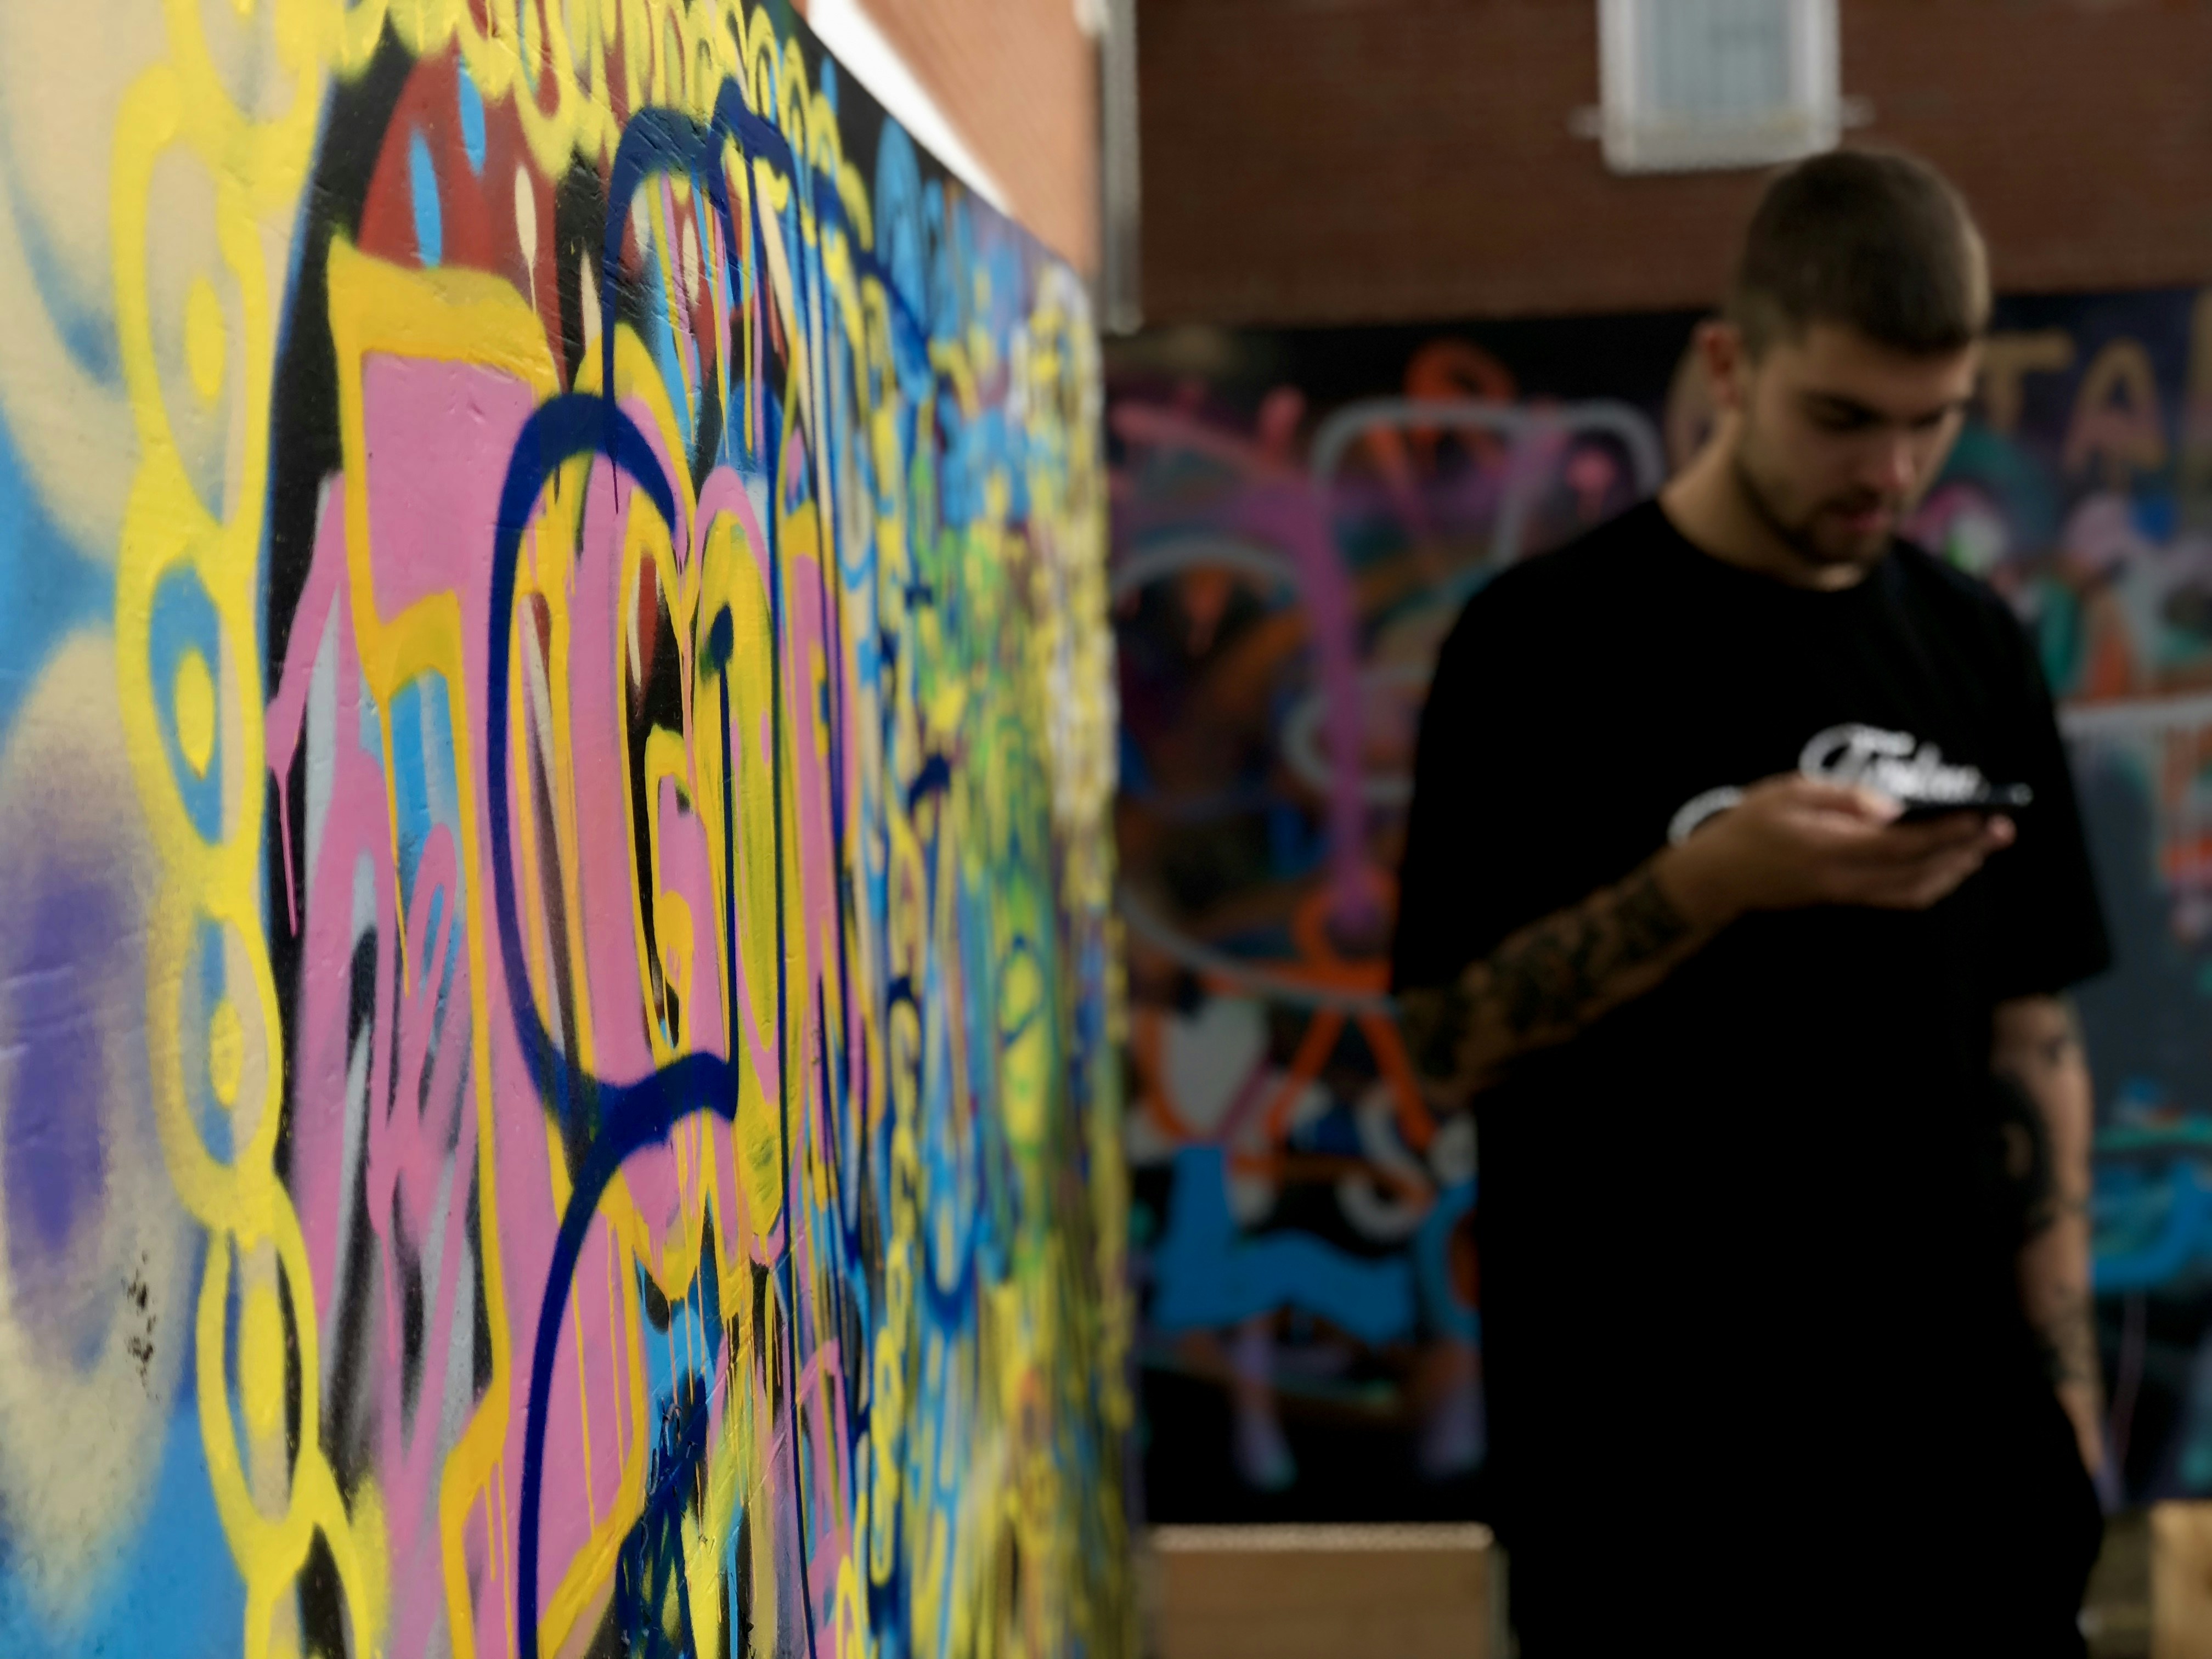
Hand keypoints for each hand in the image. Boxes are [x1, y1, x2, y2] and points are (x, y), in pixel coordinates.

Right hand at [1655, 774, 2014, 929]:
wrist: (1718, 876)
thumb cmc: (1750, 825)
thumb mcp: (1788, 792)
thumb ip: (1842, 798)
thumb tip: (1891, 806)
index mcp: (1828, 850)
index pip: (1901, 845)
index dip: (1946, 833)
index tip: (1982, 815)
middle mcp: (1843, 881)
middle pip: (1918, 872)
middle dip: (1965, 850)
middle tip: (2002, 827)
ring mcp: (1846, 895)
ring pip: (1916, 891)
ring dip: (1955, 869)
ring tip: (1984, 843)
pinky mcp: (1846, 899)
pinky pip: (1901, 897)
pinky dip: (1934, 881)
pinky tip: (1950, 863)